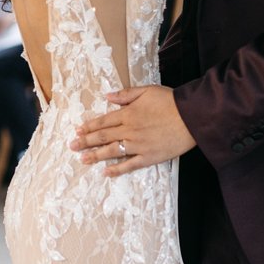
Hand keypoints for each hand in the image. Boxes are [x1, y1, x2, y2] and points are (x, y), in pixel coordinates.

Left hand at [69, 85, 195, 176]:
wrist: (191, 116)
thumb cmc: (170, 101)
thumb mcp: (147, 90)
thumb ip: (126, 94)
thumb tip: (108, 96)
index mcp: (128, 113)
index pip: (103, 121)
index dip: (89, 126)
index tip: (78, 130)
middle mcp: (129, 130)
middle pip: (103, 137)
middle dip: (86, 141)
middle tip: (72, 146)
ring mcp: (138, 145)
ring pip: (112, 152)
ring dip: (95, 156)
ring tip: (83, 159)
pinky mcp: (149, 157)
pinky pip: (129, 165)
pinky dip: (117, 170)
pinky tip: (106, 173)